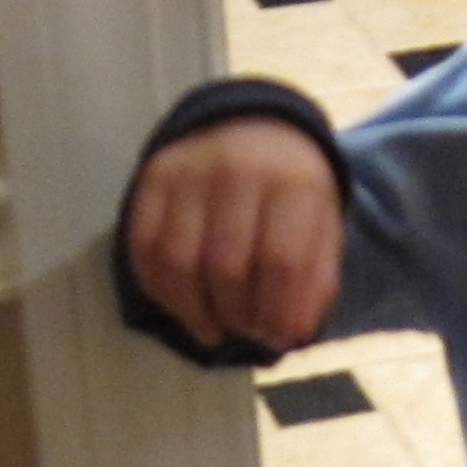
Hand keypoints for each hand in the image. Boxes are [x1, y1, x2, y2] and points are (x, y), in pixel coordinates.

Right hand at [126, 116, 346, 355]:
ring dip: (195, 311)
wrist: (255, 128)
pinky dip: (161, 290)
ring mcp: (189, 171)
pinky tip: (183, 306)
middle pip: (227, 267)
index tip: (277, 338)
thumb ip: (314, 283)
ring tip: (213, 327)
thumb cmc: (293, 194)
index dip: (278, 313)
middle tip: (245, 330)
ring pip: (179, 262)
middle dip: (237, 316)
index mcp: (294, 181)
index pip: (282, 261)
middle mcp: (238, 169)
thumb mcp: (322, 230)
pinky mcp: (153, 177)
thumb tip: (288, 335)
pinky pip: (144, 248)